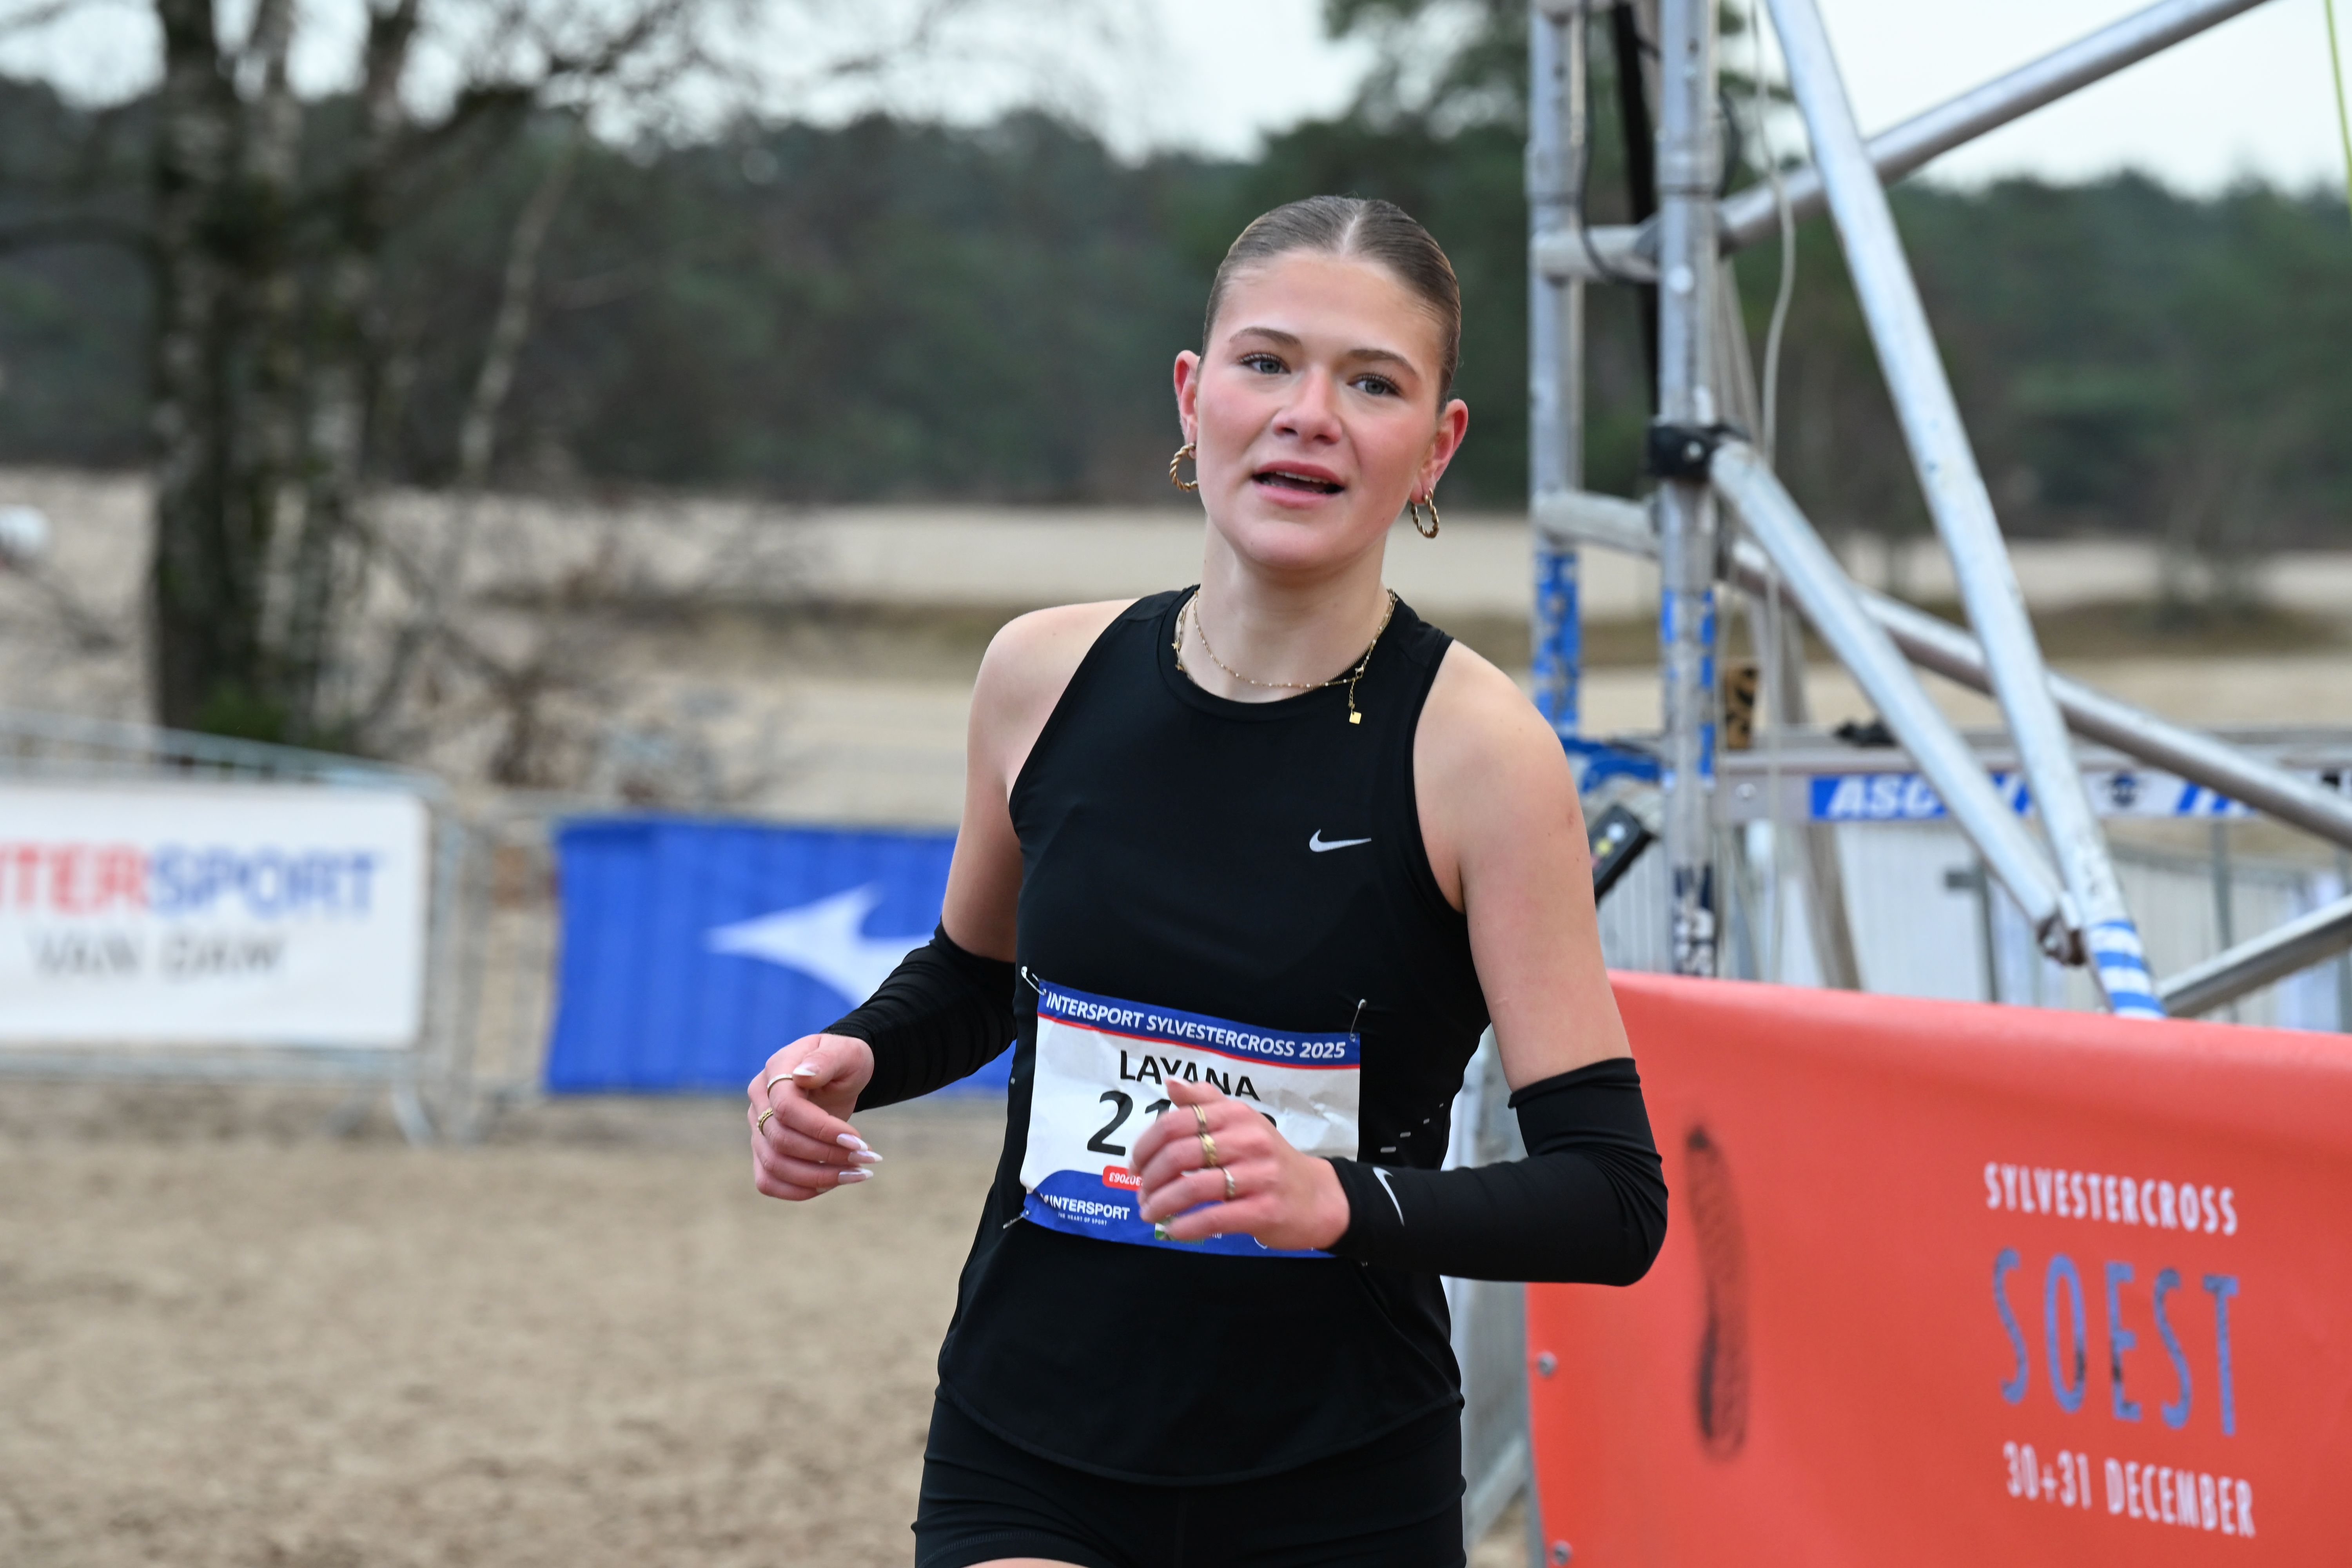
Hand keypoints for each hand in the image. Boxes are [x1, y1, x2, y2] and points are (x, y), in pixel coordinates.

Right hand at [747, 1033, 878, 1200]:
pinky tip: (833, 1184)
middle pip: (781, 1141)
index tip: (858, 1141)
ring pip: (774, 1165)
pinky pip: (768, 1181)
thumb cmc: (844, 1061)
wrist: (838, 1075)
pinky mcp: (764, 1150)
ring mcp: (757, 1128)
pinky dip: (799, 1190)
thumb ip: (825, 1059)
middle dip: (827, 1155)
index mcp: (775, 1071)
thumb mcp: (845, 1052)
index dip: (821, 1129)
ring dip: (819, 1177)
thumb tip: (802, 1075)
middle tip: (868, 1158)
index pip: (787, 1108)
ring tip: (858, 1174)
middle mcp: (759, 1101)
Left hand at [1129, 1077, 1351, 1251]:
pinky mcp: (1265, 1209)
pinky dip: (1185, 1226)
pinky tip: (1172, 1231)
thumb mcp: (1242, 1122)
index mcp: (1236, 1115)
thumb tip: (1170, 1083)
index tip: (1136, 1165)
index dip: (1146, 1145)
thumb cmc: (1269, 1159)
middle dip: (1150, 1178)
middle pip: (1179, 1154)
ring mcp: (1259, 1175)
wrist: (1318, 1198)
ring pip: (1193, 1187)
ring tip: (1148, 1214)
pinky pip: (1214, 1218)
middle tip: (1141, 1193)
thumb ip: (1205, 1102)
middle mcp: (1248, 1140)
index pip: (1176, 1122)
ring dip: (1161, 1204)